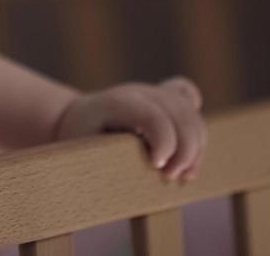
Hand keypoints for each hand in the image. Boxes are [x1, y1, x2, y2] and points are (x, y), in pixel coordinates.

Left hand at [54, 77, 205, 181]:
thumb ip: (111, 156)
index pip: (152, 115)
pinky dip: (195, 124)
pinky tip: (192, 150)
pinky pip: (188, 96)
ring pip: (190, 113)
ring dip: (195, 148)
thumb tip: (142, 168)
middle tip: (169, 178)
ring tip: (181, 175)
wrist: (74, 119)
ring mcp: (152, 92)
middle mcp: (138, 92)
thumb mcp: (84, 150)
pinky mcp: (163, 97)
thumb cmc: (79, 140)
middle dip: (183, 151)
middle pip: (179, 114)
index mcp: (115, 103)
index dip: (164, 142)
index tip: (157, 168)